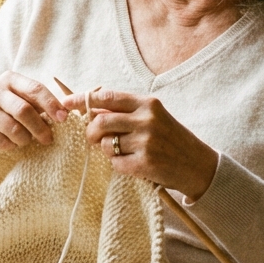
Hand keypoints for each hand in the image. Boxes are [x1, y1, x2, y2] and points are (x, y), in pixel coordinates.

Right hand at [0, 72, 67, 151]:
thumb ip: (41, 103)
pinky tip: (11, 143)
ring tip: (26, 140)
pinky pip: (2, 142)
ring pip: (13, 129)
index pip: (35, 89)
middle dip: (40, 127)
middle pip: (24, 110)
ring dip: (25, 139)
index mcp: (10, 79)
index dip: (51, 104)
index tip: (63, 118)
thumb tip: (65, 113)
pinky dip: (11, 146)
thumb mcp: (23, 100)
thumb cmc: (9, 111)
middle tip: (48, 139)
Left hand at [61, 88, 218, 199]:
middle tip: (94, 138)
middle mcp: (146, 120)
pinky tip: (133, 163)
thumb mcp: (153, 117)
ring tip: (124, 151)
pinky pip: (115, 163)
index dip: (82, 99)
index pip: (107, 97)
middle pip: (99, 122)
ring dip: (107, 150)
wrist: (198, 165)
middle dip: (91, 132)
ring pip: (105, 144)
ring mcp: (146, 142)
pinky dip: (118, 165)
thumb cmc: (171, 139)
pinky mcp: (145, 163)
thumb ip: (125, 112)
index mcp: (147, 104)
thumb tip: (88, 108)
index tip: (65, 103)